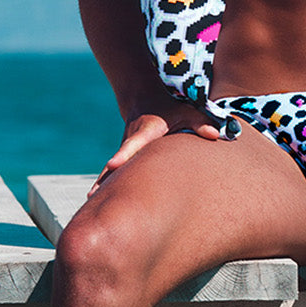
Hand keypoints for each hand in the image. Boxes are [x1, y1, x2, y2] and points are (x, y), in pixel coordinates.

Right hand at [88, 100, 220, 195]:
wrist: (145, 99)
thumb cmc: (170, 108)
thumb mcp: (188, 111)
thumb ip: (200, 122)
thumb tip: (216, 135)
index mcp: (146, 131)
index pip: (134, 144)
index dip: (123, 154)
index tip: (112, 164)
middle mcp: (130, 141)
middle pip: (116, 162)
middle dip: (105, 178)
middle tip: (92, 196)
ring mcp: (124, 150)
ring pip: (110, 170)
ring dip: (101, 186)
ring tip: (89, 206)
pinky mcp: (123, 158)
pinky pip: (112, 174)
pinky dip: (104, 186)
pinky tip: (96, 205)